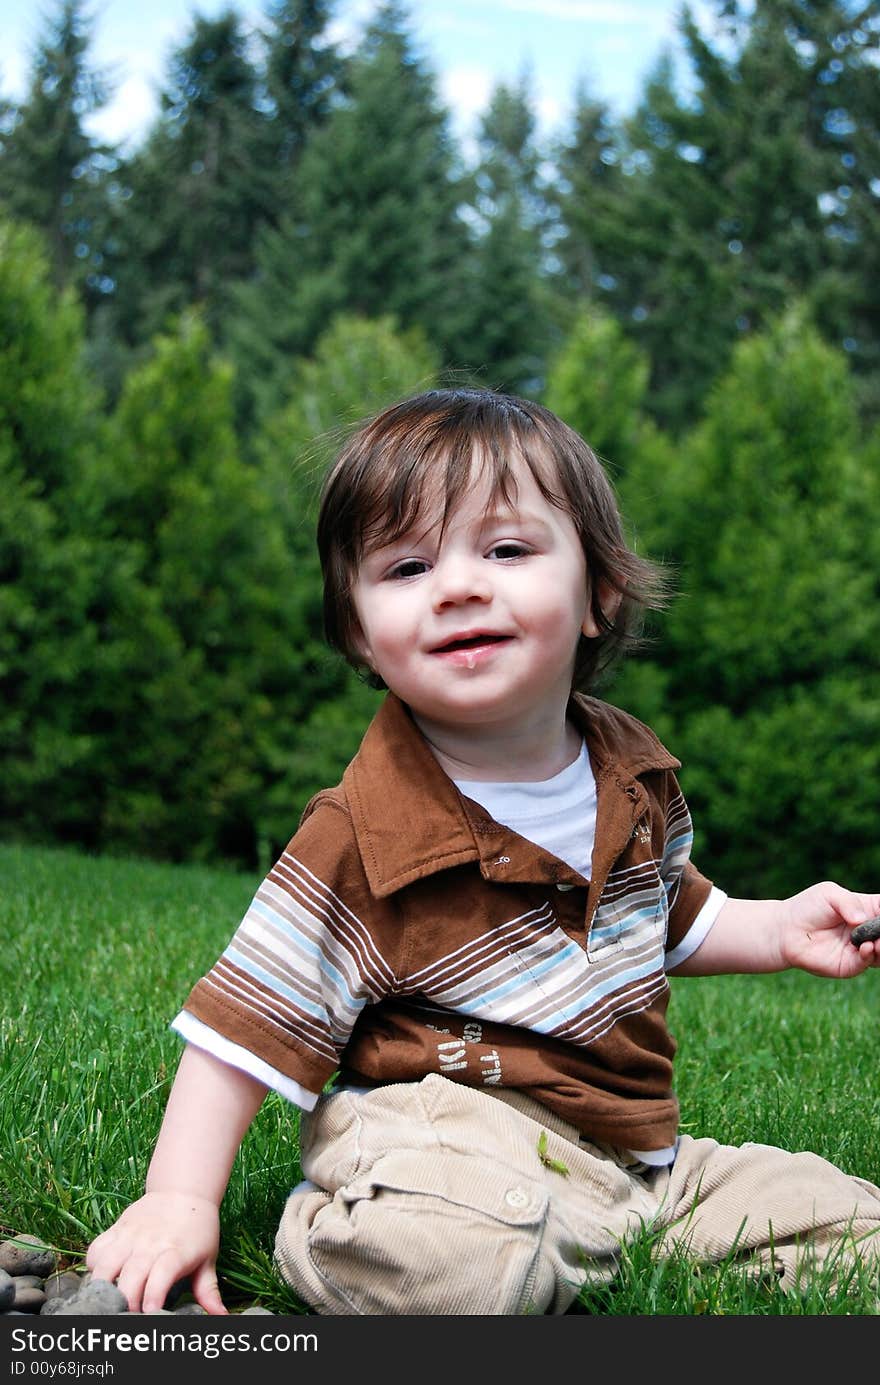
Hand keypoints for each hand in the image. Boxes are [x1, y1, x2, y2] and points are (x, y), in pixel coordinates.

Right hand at [86, 1190, 225, 1314]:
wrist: (183, 1191)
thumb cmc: (197, 1231)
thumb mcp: (208, 1259)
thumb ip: (209, 1292)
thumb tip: (220, 1316)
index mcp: (177, 1252)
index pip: (162, 1274)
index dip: (153, 1294)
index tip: (150, 1312)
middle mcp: (151, 1244)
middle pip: (131, 1276)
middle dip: (127, 1300)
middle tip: (128, 1315)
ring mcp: (131, 1236)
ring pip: (106, 1264)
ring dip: (103, 1286)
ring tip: (108, 1301)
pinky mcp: (116, 1229)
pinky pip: (96, 1249)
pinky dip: (93, 1266)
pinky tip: (102, 1277)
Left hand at [780, 881, 879, 977]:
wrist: (786, 930)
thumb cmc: (808, 908)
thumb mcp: (829, 894)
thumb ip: (848, 902)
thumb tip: (862, 919)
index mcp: (868, 910)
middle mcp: (869, 932)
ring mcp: (861, 949)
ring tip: (878, 942)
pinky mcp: (850, 965)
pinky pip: (866, 962)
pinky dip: (870, 955)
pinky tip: (867, 947)